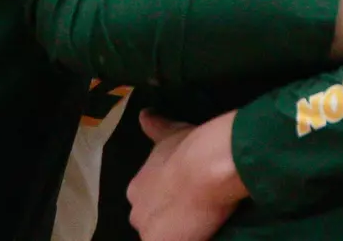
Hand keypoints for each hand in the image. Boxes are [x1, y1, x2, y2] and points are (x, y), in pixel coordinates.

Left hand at [128, 111, 248, 240]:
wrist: (206, 166)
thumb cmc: (189, 148)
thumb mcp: (170, 133)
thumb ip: (155, 126)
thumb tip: (144, 114)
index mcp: (136, 187)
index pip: (146, 199)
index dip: (164, 196)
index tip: (181, 192)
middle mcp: (136, 211)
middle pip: (150, 220)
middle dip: (166, 216)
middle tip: (191, 208)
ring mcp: (149, 231)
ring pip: (160, 234)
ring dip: (175, 230)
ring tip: (198, 222)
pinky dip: (186, 238)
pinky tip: (199, 233)